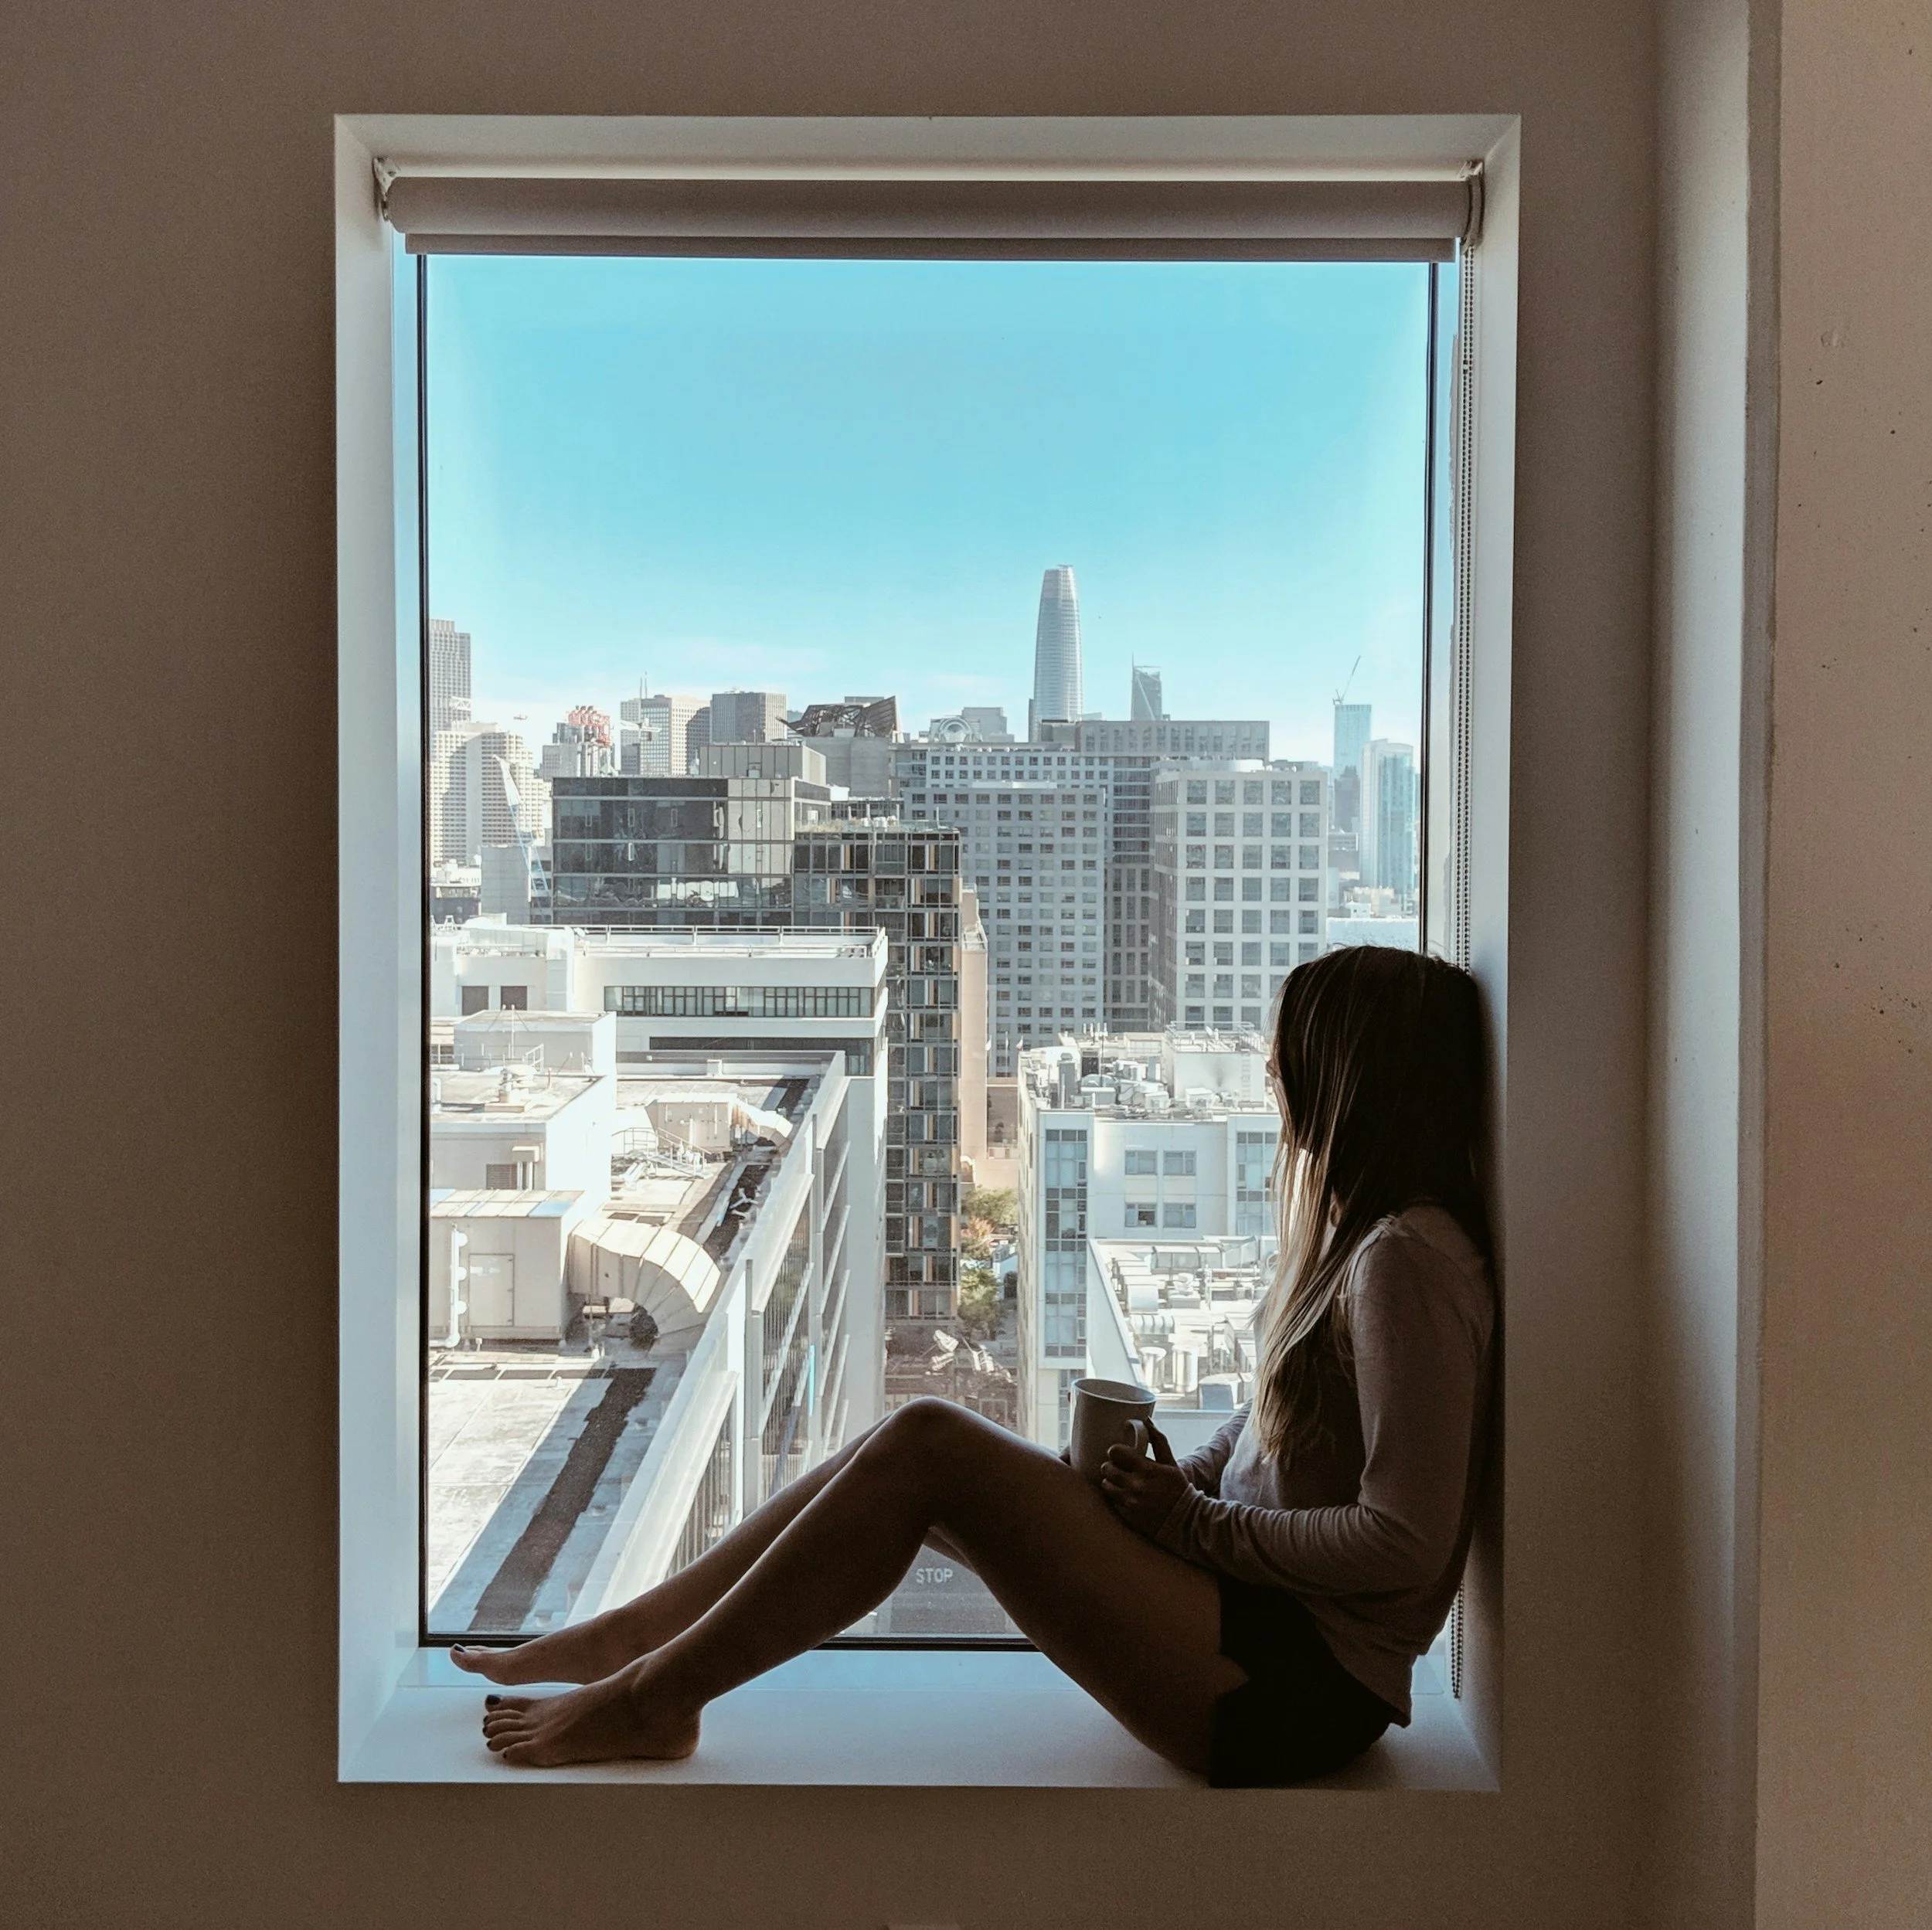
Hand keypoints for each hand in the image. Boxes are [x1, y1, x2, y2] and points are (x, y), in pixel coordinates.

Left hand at [1098, 1421, 1188, 1535]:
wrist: (1185, 1521)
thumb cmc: (1177, 1488)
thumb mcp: (1171, 1463)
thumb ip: (1158, 1441)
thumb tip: (1146, 1420)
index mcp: (1147, 1469)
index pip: (1116, 1452)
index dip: (1115, 1451)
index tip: (1119, 1454)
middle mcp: (1136, 1486)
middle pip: (1107, 1468)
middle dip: (1110, 1466)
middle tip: (1116, 1467)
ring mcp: (1130, 1502)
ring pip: (1106, 1485)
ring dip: (1110, 1482)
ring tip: (1118, 1482)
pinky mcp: (1127, 1516)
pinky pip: (1111, 1502)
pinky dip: (1115, 1497)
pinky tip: (1123, 1495)